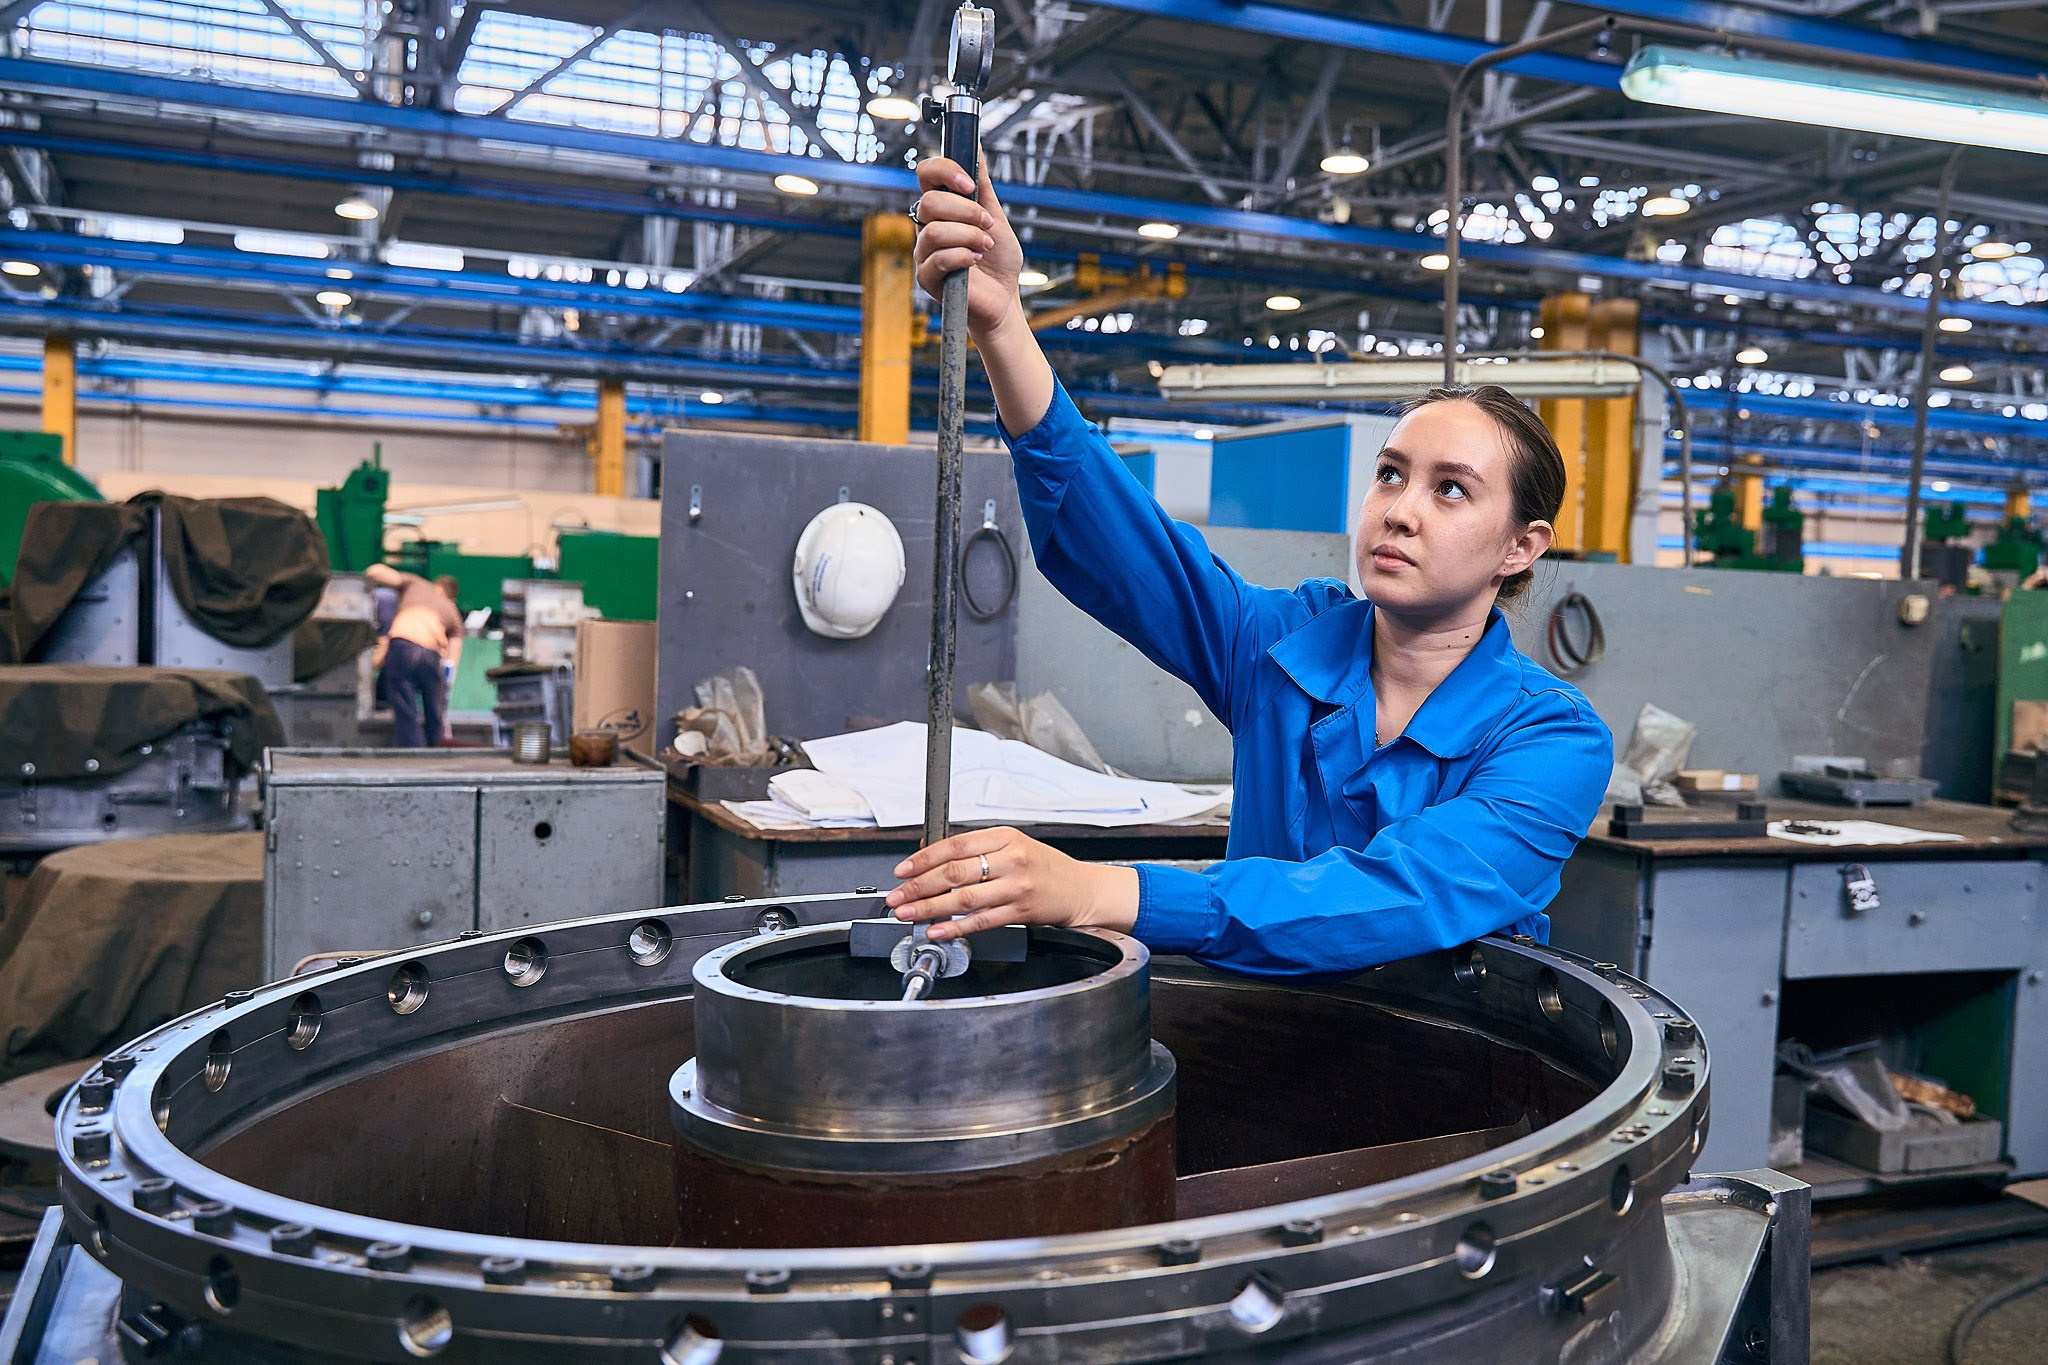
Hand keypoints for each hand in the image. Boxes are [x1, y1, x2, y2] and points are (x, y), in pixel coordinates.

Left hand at [886, 826, 1138, 940]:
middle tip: (897, 896)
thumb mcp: (1014, 846)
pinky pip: (981, 921)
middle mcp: (1011, 859)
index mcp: (1005, 837)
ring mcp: (1017, 887)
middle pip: (954, 872)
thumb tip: (930, 855)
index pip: (955, 845)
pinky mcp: (1021, 912)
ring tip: (907, 913)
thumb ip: (976, 850)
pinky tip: (937, 929)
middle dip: (918, 886)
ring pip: (963, 898)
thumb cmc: (1046, 868)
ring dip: (929, 907)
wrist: (1082, 890)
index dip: (924, 858)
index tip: (903, 870)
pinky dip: (955, 926)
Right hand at [913, 154, 1024, 338]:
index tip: (969, 183)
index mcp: (941, 208)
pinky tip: (975, 260)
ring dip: (968, 236)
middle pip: (929, 203)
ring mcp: (924, 253)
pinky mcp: (927, 278)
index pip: (926, 174)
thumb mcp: (995, 217)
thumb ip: (983, 187)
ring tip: (985, 245)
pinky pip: (938, 259)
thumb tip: (977, 149)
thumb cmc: (998, 261)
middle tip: (987, 224)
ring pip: (934, 232)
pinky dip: (963, 256)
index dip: (944, 171)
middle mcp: (927, 227)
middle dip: (965, 211)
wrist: (1003, 298)